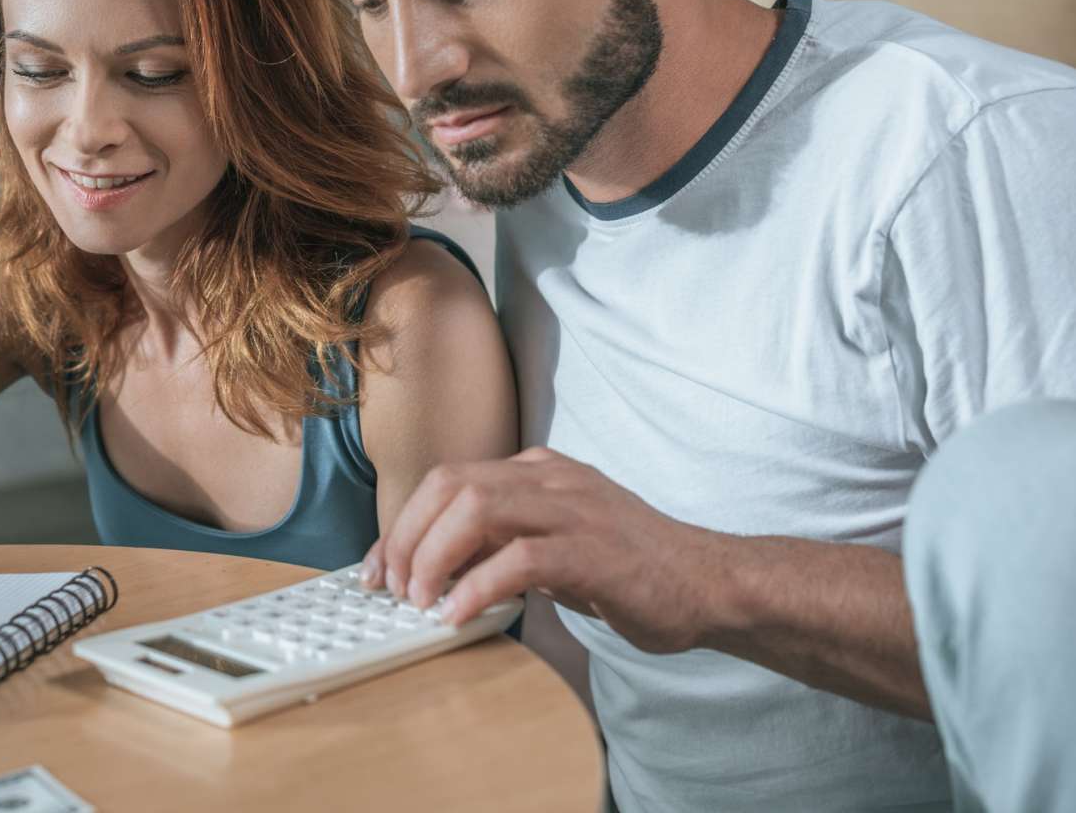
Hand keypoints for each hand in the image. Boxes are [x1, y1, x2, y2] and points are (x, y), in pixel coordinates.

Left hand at [366, 447, 732, 653]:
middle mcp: (551, 478)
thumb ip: (500, 544)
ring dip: (434, 556)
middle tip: (393, 588)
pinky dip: (477, 586)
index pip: (448, 480)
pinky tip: (459, 615)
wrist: (708, 583)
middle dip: (407, 537)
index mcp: (538, 471)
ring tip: (420, 601)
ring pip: (476, 508)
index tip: (378, 568)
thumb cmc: (629, 569)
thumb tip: (436, 569)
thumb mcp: (553, 543)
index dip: (402, 523)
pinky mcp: (593, 549)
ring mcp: (574, 508)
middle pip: (451, 485)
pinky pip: (519, 558)